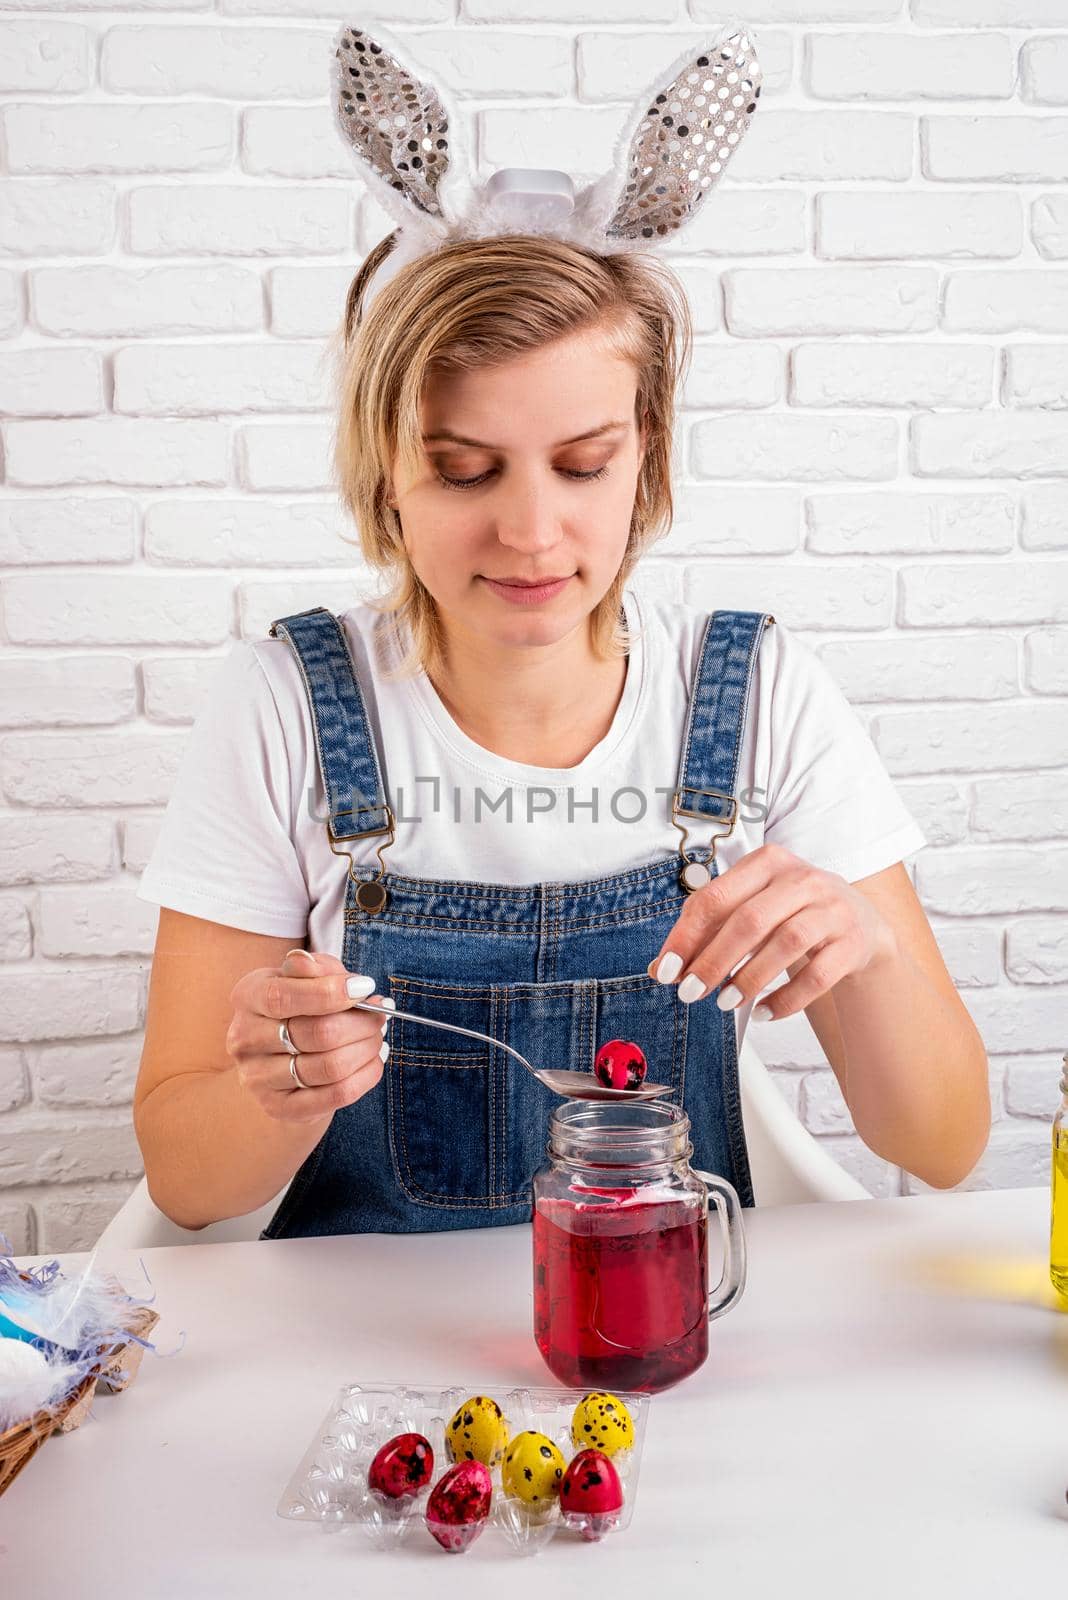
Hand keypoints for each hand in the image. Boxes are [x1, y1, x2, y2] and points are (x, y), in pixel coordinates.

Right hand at [226, 948, 393, 1123]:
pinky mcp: (279, 1107)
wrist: (279, 1057)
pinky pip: (336, 1095)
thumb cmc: (300, 1007)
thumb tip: (335, 976)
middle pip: (317, 1034)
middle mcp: (244, 1038)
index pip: (284, 996)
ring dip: (367, 1049)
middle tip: (381, 1015)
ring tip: (377, 1037)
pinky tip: (373, 1061)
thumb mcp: (306, 978)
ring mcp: (257, 1078)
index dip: (331, 992)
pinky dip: (366, 1076)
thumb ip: (319, 969)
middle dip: (361, 1023)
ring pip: (330, 1066)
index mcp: (248, 996)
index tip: (366, 988)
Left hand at [647, 843, 897, 1019]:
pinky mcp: (852, 942)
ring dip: (749, 978)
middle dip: (714, 961)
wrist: (860, 924)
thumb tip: (660, 968)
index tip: (666, 970)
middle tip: (690, 993)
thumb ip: (708, 933)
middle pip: (749, 920)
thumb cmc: (791, 914)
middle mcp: (802, 879)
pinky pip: (818, 975)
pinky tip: (763, 1013)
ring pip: (786, 943)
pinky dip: (786, 999)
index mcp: (767, 862)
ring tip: (725, 1003)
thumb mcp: (751, 909)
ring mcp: (832, 909)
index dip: (686, 936)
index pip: (716, 897)